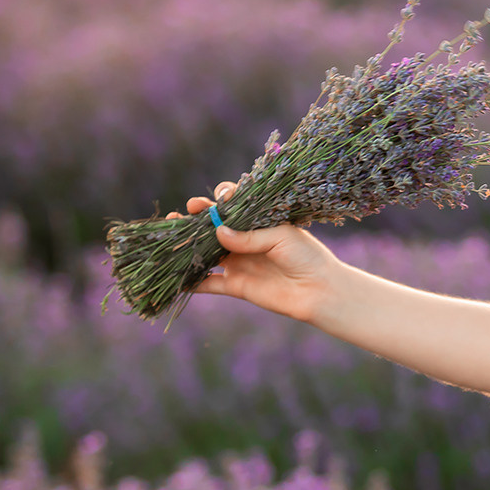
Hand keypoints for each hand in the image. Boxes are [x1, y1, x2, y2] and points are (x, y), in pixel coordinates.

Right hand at [165, 182, 340, 323]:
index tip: (214, 198)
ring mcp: (238, 263)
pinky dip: (191, 281)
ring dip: (188, 246)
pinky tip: (175, 276)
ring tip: (170, 237)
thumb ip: (250, 237)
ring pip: (206, 253)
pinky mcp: (235, 286)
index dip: (220, 201)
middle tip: (183, 213)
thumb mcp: (281, 238)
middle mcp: (245, 241)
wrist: (319, 291)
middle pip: (213, 228)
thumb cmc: (306, 256)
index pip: (234, 207)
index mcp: (258, 223)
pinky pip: (208, 284)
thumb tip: (219, 232)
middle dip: (196, 219)